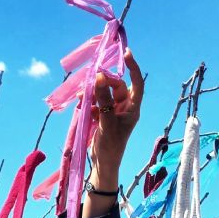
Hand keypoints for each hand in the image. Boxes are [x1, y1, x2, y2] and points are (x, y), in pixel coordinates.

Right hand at [90, 48, 143, 166]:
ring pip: (104, 93)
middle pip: (116, 85)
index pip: (137, 83)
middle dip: (103, 81)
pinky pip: (96, 102)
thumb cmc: (110, 146)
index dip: (132, 67)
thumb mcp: (107, 122)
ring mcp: (113, 111)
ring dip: (93, 92)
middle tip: (91, 80)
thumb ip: (104, 100)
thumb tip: (99, 77)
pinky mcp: (103, 116)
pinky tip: (81, 102)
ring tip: (82, 95)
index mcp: (133, 109)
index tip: (125, 53)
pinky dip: (89, 101)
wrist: (102, 164)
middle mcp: (125, 108)